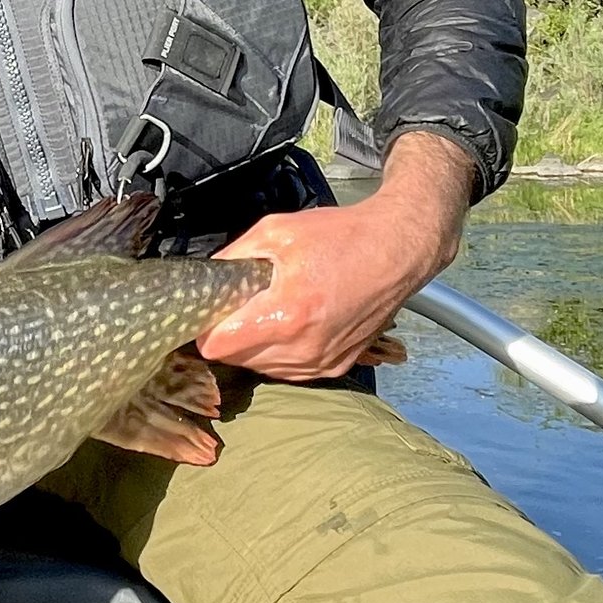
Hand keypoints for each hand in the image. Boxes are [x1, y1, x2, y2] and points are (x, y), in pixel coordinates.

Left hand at [195, 133, 473, 381]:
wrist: (396, 250)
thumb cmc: (341, 237)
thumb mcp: (276, 232)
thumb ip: (233, 258)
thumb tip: (206, 278)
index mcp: (287, 313)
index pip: (220, 346)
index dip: (207, 328)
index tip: (210, 312)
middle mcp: (304, 347)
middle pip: (238, 360)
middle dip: (231, 335)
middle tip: (241, 306)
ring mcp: (322, 362)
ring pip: (262, 368)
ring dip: (256, 347)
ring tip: (269, 311)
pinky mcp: (335, 367)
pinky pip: (290, 370)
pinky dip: (281, 353)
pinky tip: (289, 324)